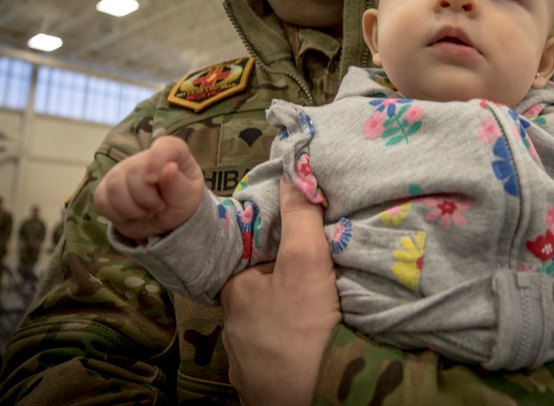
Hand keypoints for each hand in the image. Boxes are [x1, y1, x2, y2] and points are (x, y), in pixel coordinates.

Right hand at [93, 136, 203, 240]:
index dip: (158, 161)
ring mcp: (121, 171)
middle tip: (159, 207)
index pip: (165, 146)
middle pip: (133, 171)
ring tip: (146, 212)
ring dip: (132, 210)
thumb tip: (170, 167)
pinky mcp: (105, 188)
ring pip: (114, 187)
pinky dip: (117, 215)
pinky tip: (131, 215)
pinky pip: (102, 201)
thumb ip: (178, 183)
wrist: (162, 220)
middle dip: (147, 199)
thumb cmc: (179, 202)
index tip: (155, 181)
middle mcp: (143, 157)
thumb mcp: (186, 196)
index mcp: (172, 152)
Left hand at [221, 174, 339, 405]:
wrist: (312, 400)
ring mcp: (246, 364)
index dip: (283, 253)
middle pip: (264, 296)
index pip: (257, 261)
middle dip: (287, 290)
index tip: (308, 255)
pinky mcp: (263, 390)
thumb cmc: (303, 330)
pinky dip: (293, 353)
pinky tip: (314, 350)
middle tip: (322, 287)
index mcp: (234, 295)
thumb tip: (294, 170)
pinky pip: (277, 360)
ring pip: (270, 330)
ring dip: (291, 324)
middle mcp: (231, 330)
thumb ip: (300, 216)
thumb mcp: (305, 262)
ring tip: (322, 320)